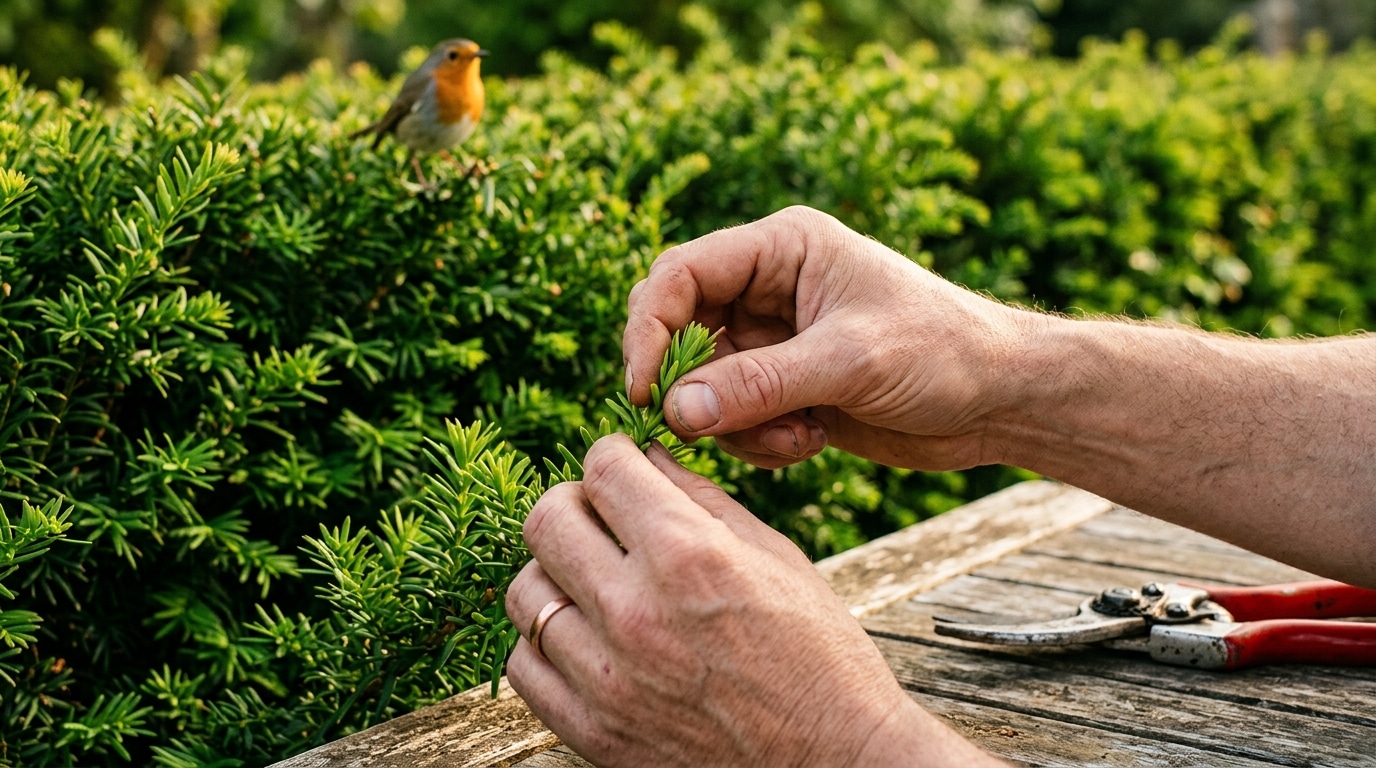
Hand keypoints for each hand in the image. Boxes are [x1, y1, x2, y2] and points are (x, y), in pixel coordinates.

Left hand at [505, 434, 993, 766]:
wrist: (837, 763)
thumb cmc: (820, 656)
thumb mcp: (777, 558)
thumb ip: (703, 499)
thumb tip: (648, 455)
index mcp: (689, 554)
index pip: (601, 468)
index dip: (611, 456)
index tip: (621, 468)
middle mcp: (636, 610)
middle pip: (546, 520)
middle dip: (573, 505)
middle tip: (602, 519)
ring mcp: (608, 676)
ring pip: (526, 592)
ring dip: (555, 576)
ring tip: (595, 584)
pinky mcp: (594, 732)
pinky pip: (523, 667)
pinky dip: (545, 645)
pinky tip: (586, 639)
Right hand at [623, 206, 1037, 469]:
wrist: (1001, 400)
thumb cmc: (944, 353)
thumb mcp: (851, 363)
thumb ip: (760, 384)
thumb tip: (675, 410)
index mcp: (783, 248)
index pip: (680, 274)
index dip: (649, 329)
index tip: (644, 390)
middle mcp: (768, 287)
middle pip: (679, 329)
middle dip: (690, 384)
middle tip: (705, 428)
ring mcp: (774, 339)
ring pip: (701, 382)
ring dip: (733, 423)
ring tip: (795, 436)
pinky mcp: (784, 386)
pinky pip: (732, 416)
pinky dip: (757, 440)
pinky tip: (809, 442)